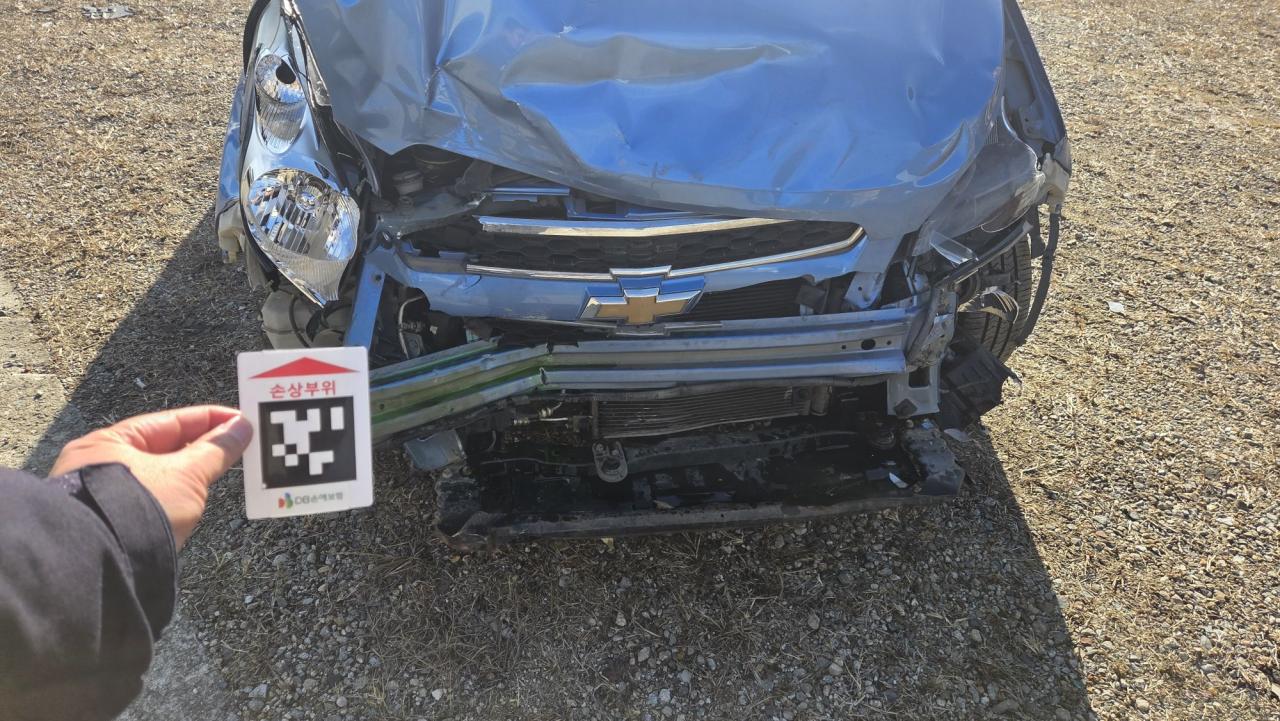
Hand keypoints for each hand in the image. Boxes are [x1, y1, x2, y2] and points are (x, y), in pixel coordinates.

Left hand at [51, 406, 253, 549]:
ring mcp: (107, 497)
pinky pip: (157, 498)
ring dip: (192, 473)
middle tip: (239, 445)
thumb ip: (216, 450)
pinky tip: (197, 498)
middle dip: (203, 447)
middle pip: (164, 448)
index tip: (239, 421)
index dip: (209, 419)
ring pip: (161, 476)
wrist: (106, 568)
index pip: (169, 422)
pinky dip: (180, 495)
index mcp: (108, 443)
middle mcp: (101, 467)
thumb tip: (241, 428)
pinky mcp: (118, 523)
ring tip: (223, 469)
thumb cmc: (133, 512)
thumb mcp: (185, 475)